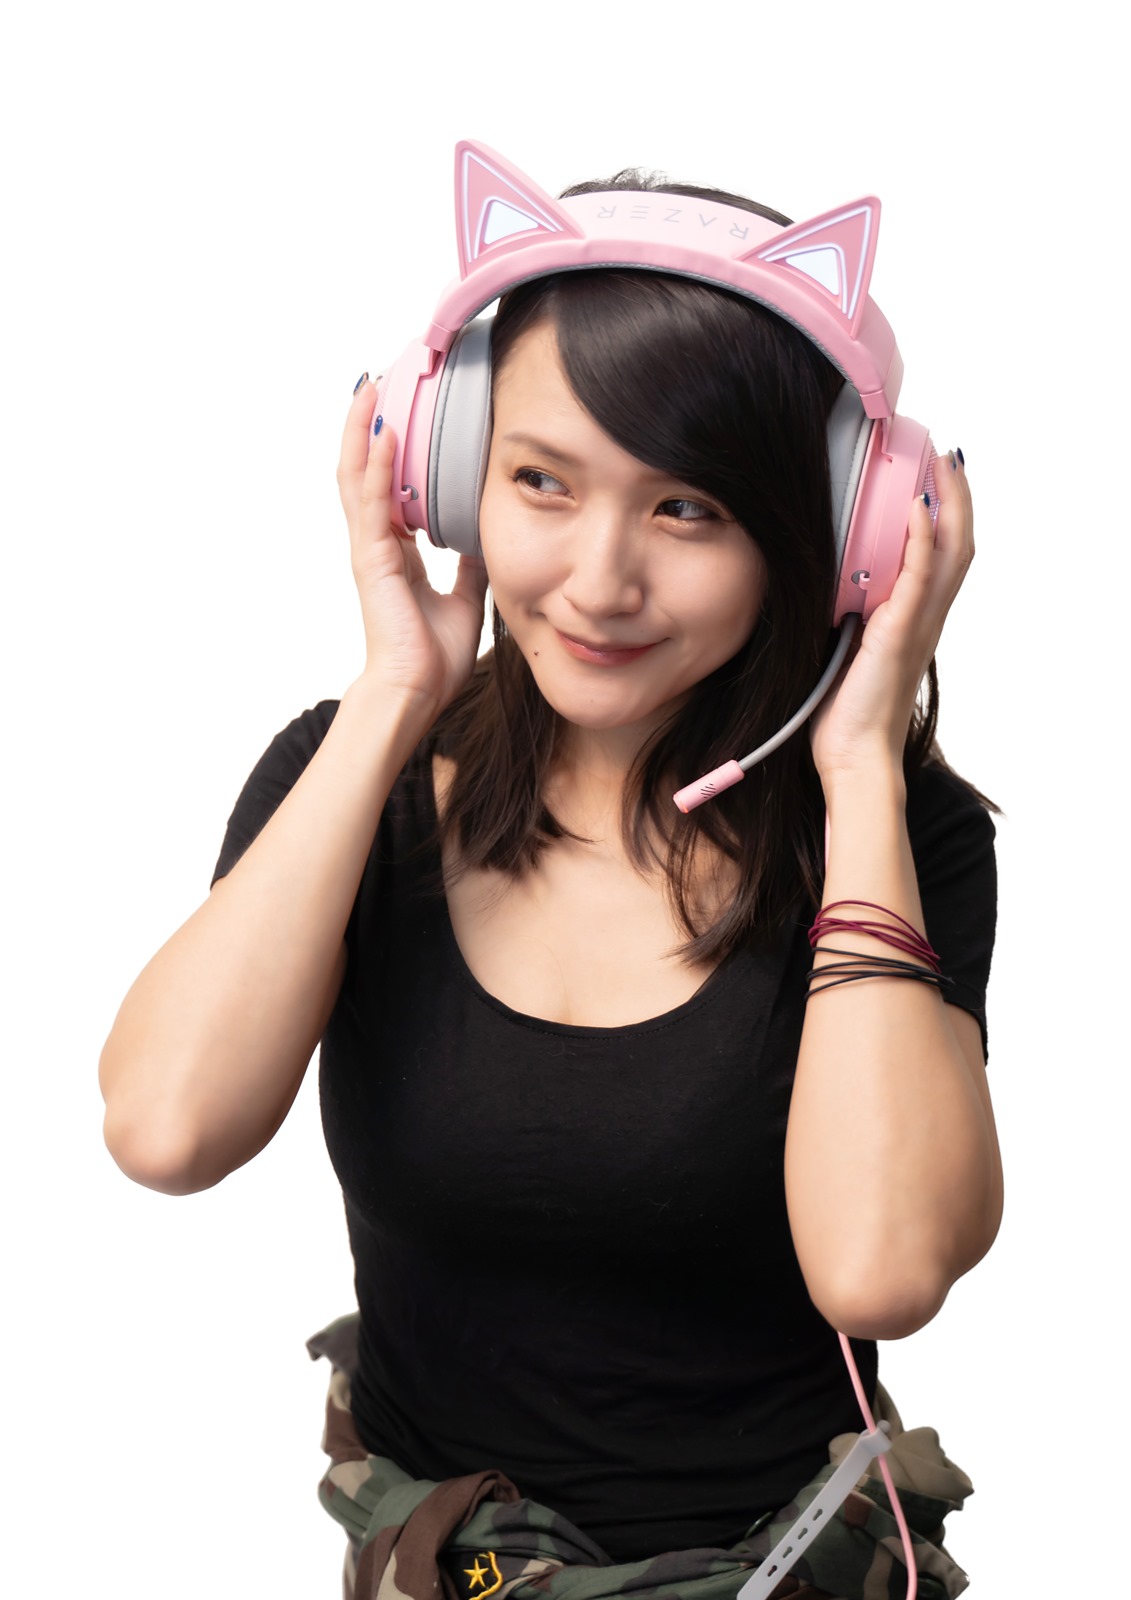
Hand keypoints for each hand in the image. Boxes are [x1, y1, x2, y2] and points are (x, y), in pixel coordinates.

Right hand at [337, 382, 488, 715]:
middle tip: (380, 381)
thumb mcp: (467, 596)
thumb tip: (486, 535)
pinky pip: (371, 501)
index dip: (394, 451)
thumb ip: (470, 563)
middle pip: (365, 471)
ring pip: (357, 476)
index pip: (389, 488)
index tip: (404, 412)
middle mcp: (377, 544)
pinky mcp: (370, 558)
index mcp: (396, 552)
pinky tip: (385, 432)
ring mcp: (369, 549)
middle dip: (370, 425)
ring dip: (362, 430)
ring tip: (369, 387)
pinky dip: (377, 465)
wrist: (416, 691)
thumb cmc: (433, 655)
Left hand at [809, 449, 973, 782]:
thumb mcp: (845, 648)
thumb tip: (826, 584)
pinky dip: (922, 541)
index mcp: (914, 619)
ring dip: (950, 505)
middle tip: (950, 456)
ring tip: (945, 465)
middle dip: (957, 497)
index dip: (946, 515)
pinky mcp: (899, 634)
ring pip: (951, 553)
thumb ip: (847, 613)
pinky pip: (920, 578)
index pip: (942, 556)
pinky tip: (917, 510)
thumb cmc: (846, 712)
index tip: (937, 478)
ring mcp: (917, 624)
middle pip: (959, 545)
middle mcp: (925, 618)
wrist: (853, 755)